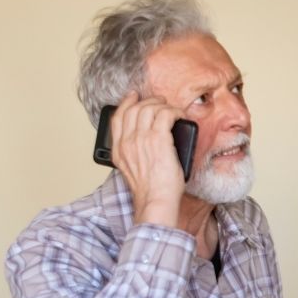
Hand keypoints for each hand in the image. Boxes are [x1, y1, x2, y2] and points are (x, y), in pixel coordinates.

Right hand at [111, 90, 187, 226]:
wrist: (156, 200)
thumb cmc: (151, 190)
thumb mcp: (132, 169)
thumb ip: (133, 152)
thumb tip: (146, 139)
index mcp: (118, 150)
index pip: (117, 118)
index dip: (126, 103)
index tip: (133, 96)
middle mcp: (127, 142)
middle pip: (133, 109)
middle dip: (148, 101)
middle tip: (160, 102)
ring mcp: (142, 139)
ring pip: (149, 108)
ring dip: (162, 105)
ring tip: (172, 110)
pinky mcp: (159, 139)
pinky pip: (166, 114)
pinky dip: (174, 112)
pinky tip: (180, 116)